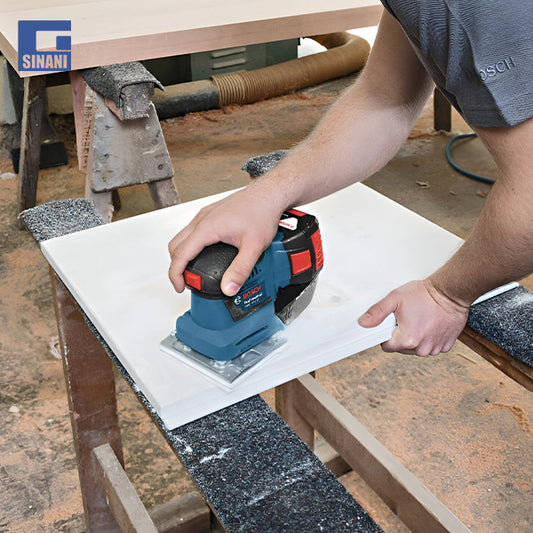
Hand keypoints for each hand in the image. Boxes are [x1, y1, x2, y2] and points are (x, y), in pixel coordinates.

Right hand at [168, 186, 284, 294]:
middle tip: (186, 281)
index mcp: (207, 227)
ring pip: (182, 237)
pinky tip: (203, 253)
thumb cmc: (261, 212)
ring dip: (182, 255)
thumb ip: (240, 270)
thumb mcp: (253, 247)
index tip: (179, 286)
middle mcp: (202, 219)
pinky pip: (192, 231)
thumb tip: (229, 288)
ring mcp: (205, 215)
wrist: (268, 194)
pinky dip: (190, 245)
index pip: (180, 254)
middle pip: (175, 246)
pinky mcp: (211, 214)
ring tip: (193, 270)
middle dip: (176, 266)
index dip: (175, 274)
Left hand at [358, 279, 468, 355]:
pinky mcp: (446, 346)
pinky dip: (429, 338)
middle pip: (402, 348)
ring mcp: (435, 348)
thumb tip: (363, 323)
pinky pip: (431, 346)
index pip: (387, 347)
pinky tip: (430, 324)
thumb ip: (377, 312)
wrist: (450, 292)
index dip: (386, 335)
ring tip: (420, 320)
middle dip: (401, 335)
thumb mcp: (394, 299)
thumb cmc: (424, 294)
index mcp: (407, 340)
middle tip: (407, 318)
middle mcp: (422, 348)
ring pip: (416, 349)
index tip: (392, 325)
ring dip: (416, 337)